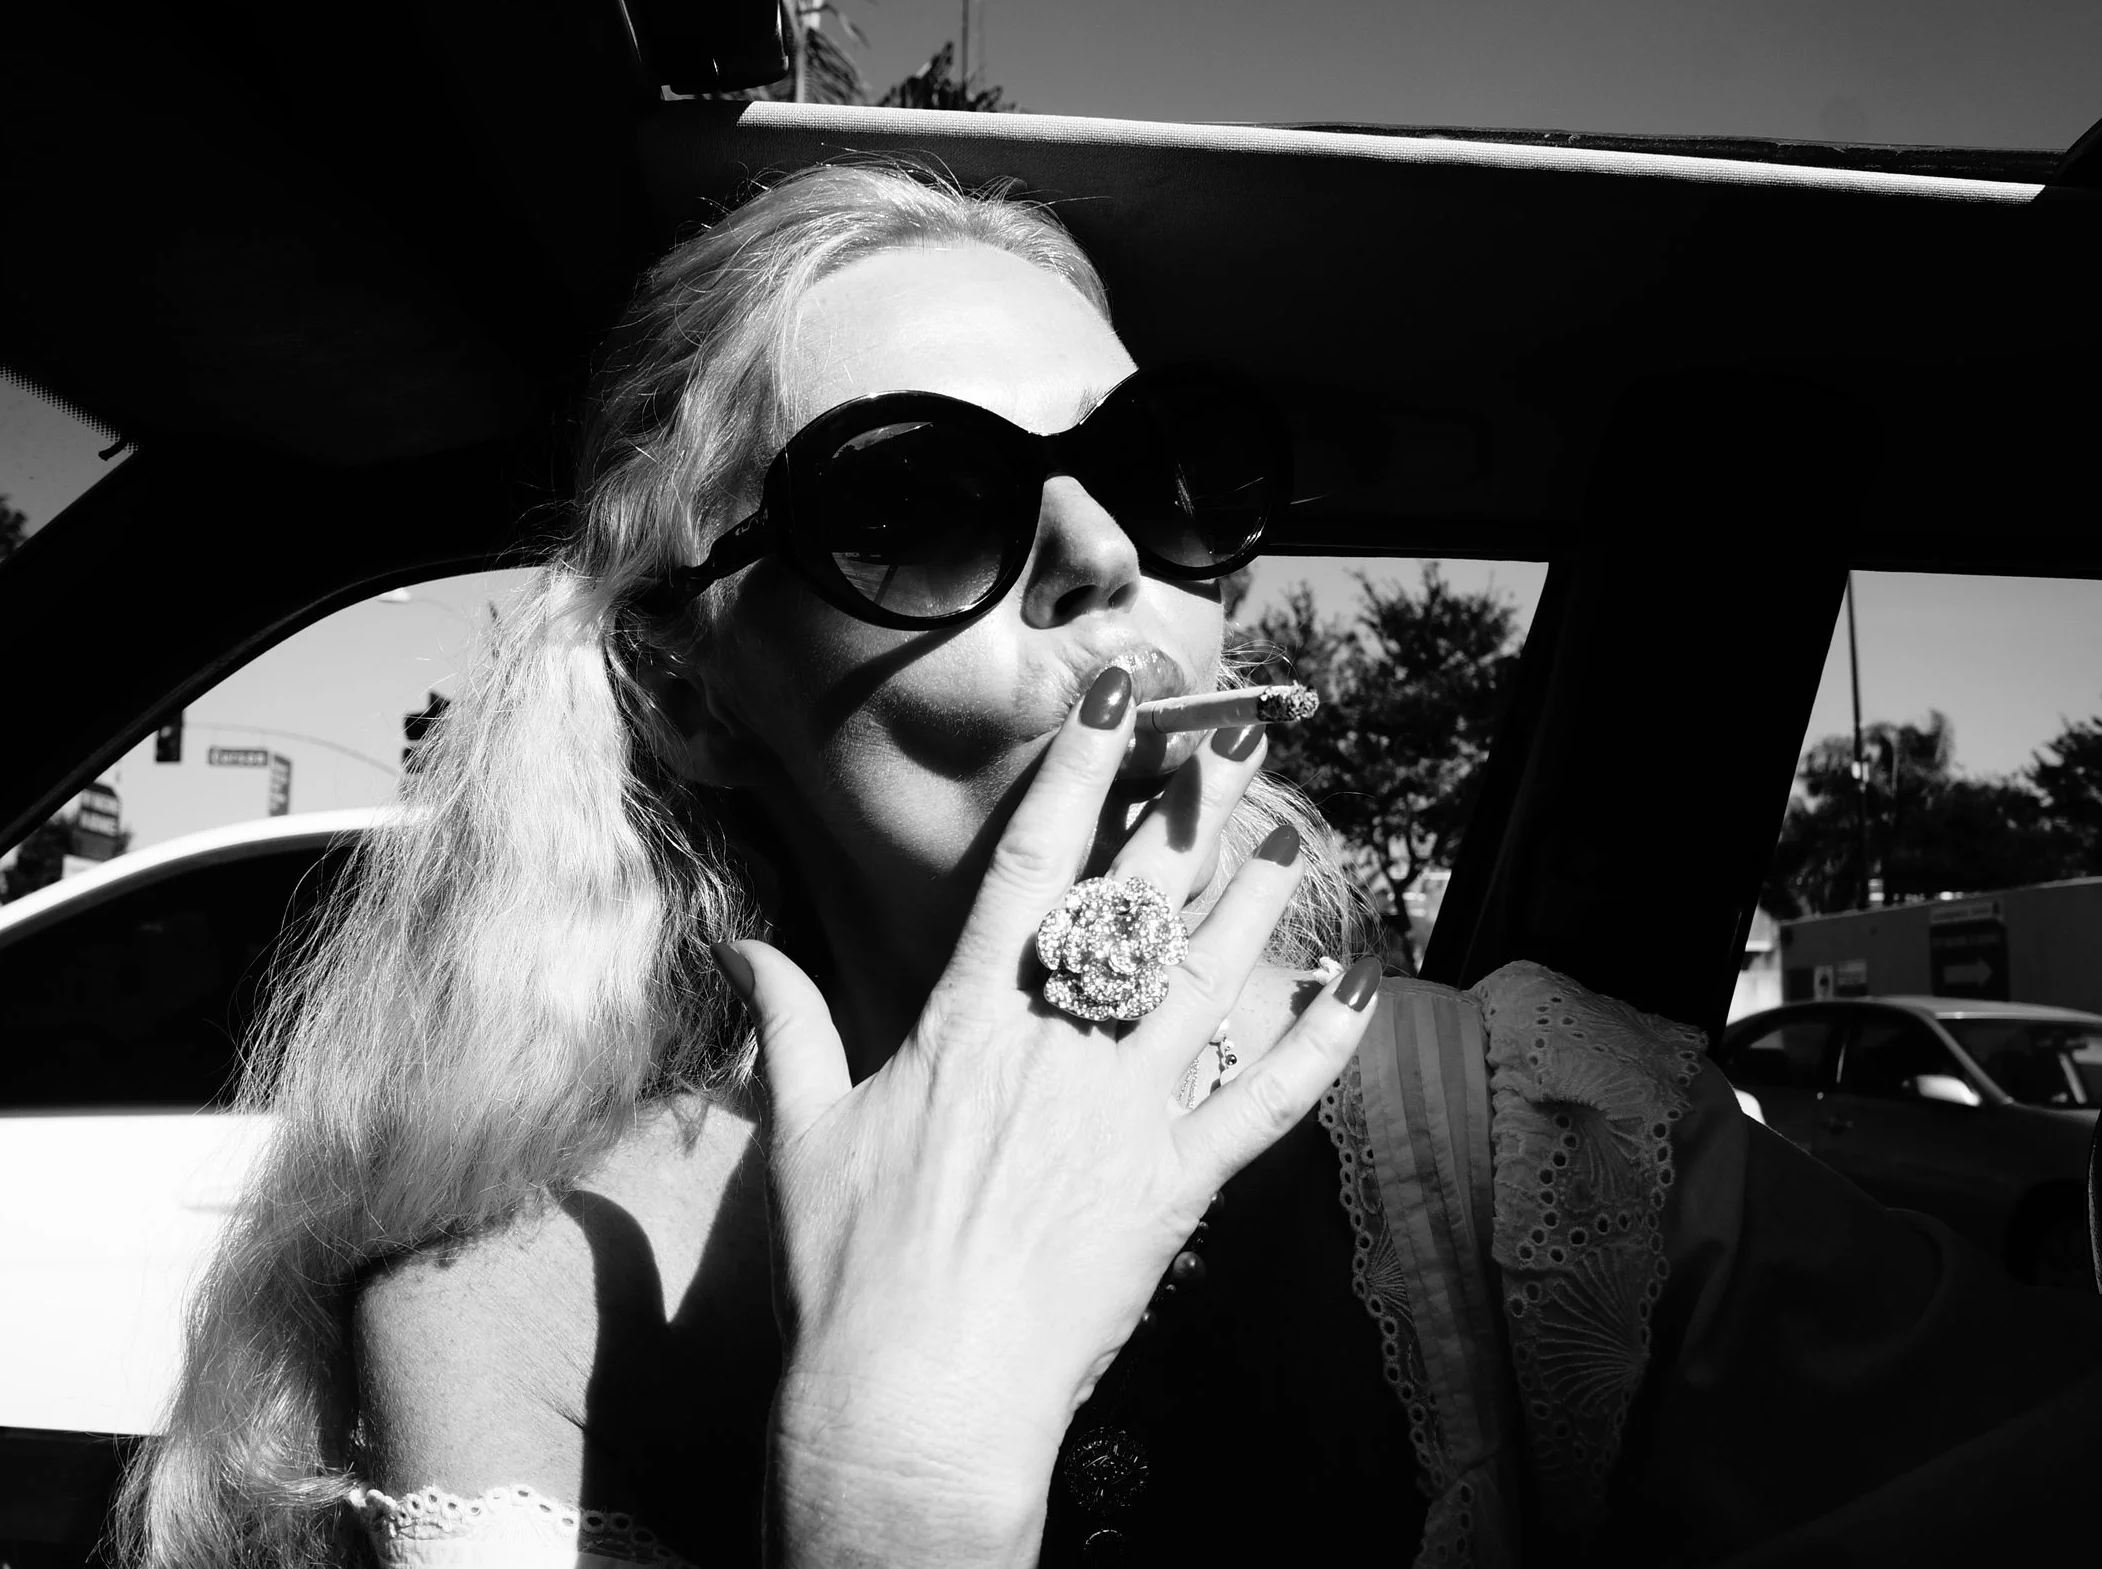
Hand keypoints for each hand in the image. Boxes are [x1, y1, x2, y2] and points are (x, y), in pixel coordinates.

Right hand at [727, 666, 1383, 1565]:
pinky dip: (1314, 1048)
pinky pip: (1263, 1104)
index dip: (1075, 775)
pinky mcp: (1176, 1188)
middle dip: (1190, 818)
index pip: (1028, 868)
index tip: (1114, 703)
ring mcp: (1125, 1115)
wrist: (914, 1399)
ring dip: (1259, 903)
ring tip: (1295, 835)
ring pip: (1211, 981)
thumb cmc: (846, 1270)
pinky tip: (1352, 992)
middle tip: (1238, 750)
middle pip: (1137, 905)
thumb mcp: (805, 1133)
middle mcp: (1056, 1049)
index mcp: (965, 1024)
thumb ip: (791, 1024)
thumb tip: (749, 943)